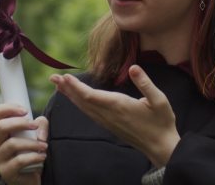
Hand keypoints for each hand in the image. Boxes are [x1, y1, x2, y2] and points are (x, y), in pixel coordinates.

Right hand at [0, 104, 47, 184]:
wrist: (31, 176)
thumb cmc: (32, 151)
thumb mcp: (37, 134)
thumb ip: (41, 124)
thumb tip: (39, 131)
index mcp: (0, 132)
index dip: (10, 108)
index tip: (26, 111)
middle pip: (1, 126)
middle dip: (20, 123)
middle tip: (34, 126)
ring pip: (12, 144)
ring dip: (32, 143)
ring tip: (44, 146)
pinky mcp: (6, 172)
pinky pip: (19, 161)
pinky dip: (34, 157)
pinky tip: (42, 157)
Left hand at [50, 65, 179, 167]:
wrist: (160, 146)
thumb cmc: (161, 122)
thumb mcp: (159, 100)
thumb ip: (145, 83)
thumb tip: (134, 68)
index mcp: (119, 106)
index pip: (92, 96)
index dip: (77, 87)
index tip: (65, 77)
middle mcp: (110, 115)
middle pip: (83, 101)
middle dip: (67, 89)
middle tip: (52, 78)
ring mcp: (108, 121)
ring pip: (84, 108)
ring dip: (70, 95)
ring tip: (59, 85)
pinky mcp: (109, 125)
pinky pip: (89, 113)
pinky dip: (79, 103)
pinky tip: (75, 98)